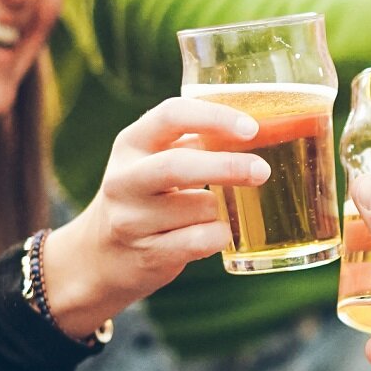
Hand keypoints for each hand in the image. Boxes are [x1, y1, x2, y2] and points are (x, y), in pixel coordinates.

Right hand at [41, 97, 268, 337]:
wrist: (102, 256)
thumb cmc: (149, 195)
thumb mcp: (159, 158)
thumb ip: (199, 141)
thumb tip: (268, 128)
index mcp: (132, 143)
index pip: (171, 115)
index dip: (215, 117)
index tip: (251, 128)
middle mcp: (124, 179)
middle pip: (178, 165)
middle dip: (227, 166)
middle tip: (262, 171)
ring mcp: (131, 219)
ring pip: (200, 207)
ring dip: (222, 208)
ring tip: (214, 211)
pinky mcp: (147, 254)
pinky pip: (201, 241)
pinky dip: (219, 235)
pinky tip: (215, 233)